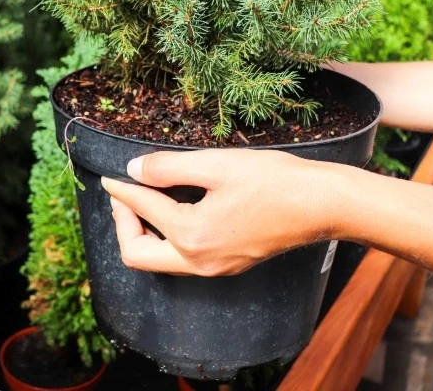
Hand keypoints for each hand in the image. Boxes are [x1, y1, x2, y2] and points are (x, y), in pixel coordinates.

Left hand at [101, 149, 348, 276]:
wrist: (322, 204)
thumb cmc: (274, 180)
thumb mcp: (216, 164)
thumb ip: (167, 167)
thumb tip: (132, 170)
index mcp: (191, 235)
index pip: (141, 209)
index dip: (121, 190)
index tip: (109, 177)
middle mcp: (199, 261)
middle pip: (138, 254)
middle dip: (123, 223)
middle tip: (124, 194)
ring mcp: (214, 268)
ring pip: (159, 260)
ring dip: (144, 232)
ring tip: (145, 199)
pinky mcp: (227, 264)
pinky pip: (181, 259)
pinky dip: (166, 237)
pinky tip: (173, 211)